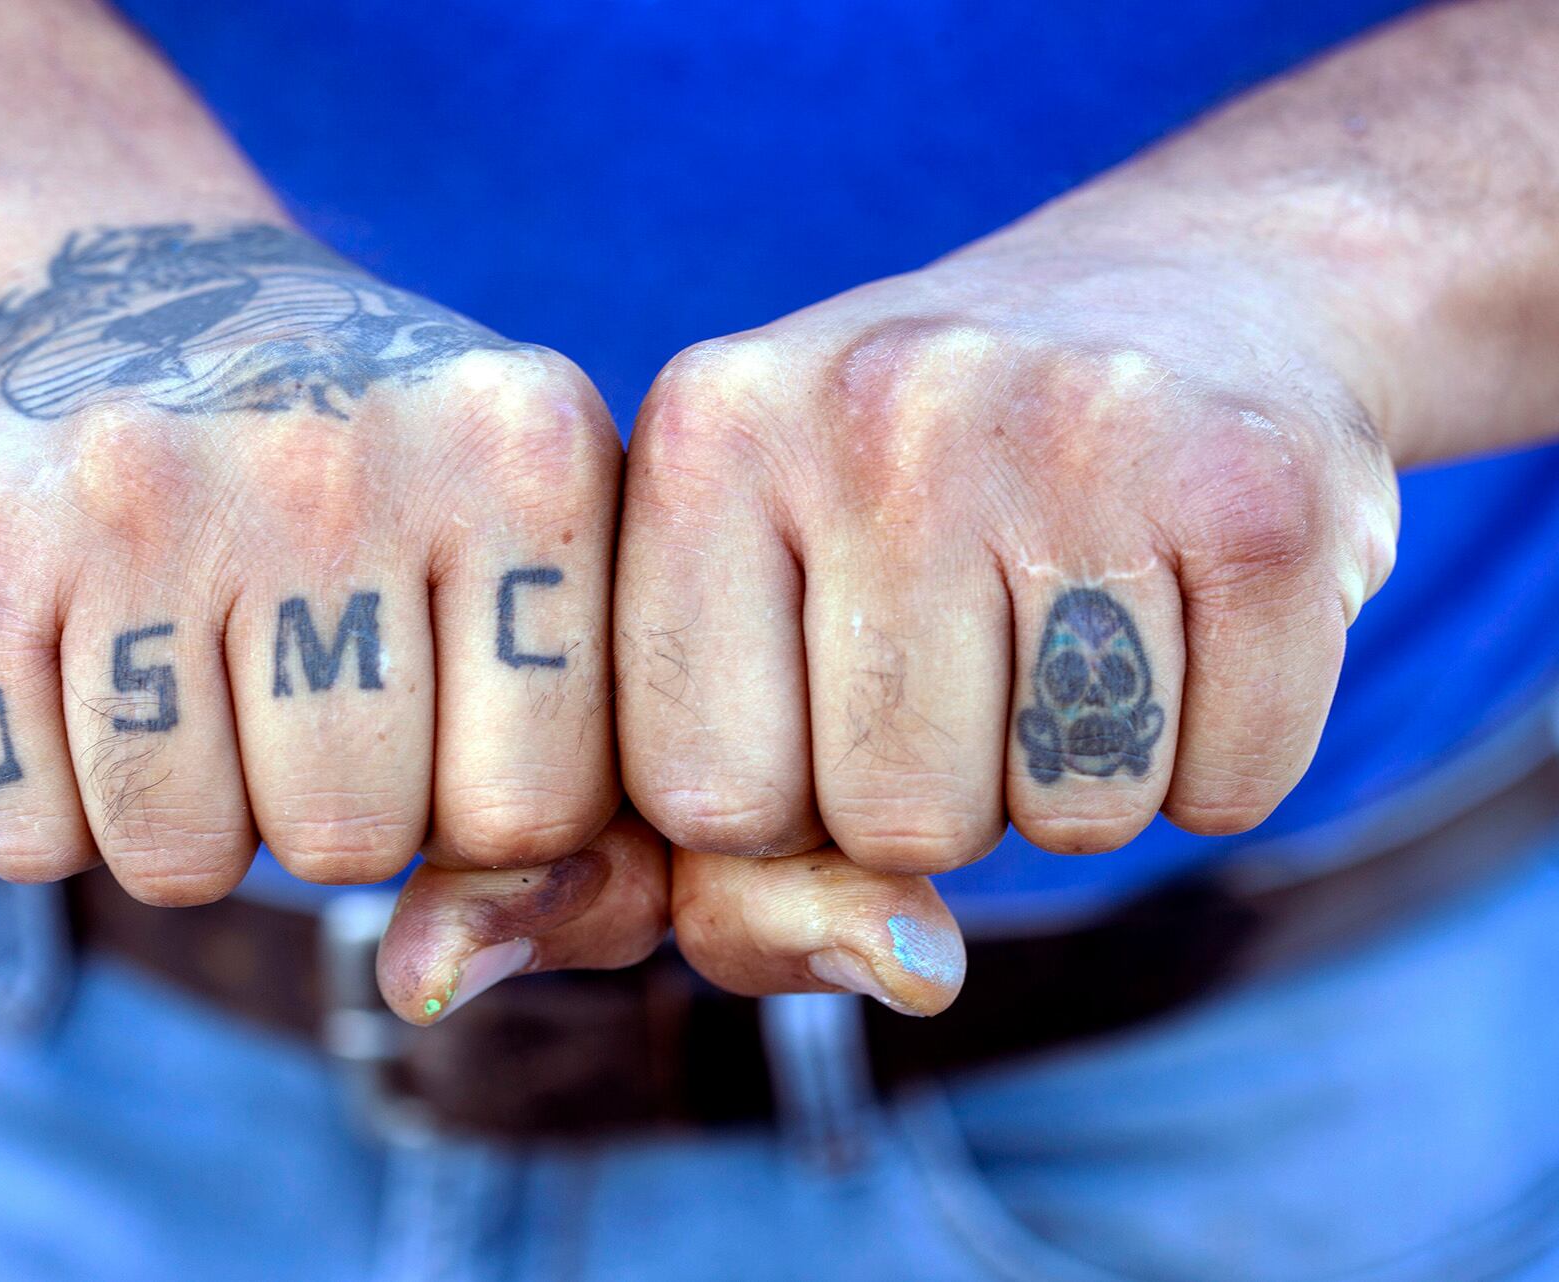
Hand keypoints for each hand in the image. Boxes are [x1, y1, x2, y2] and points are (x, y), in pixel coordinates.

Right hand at [0, 222, 620, 901]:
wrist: (143, 299)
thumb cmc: (382, 491)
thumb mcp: (524, 575)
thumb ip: (561, 813)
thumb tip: (427, 983)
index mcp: (528, 452)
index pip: (535, 816)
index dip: (478, 803)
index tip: (444, 704)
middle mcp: (339, 452)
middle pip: (349, 846)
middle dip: (330, 812)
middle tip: (299, 676)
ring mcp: (145, 487)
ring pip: (177, 864)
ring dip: (189, 819)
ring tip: (198, 670)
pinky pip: (25, 838)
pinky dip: (54, 807)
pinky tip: (86, 672)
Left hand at [613, 235, 1395, 990]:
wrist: (1183, 298)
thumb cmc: (916, 514)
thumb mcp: (769, 623)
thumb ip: (737, 861)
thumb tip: (906, 971)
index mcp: (708, 431)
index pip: (700, 800)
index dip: (776, 802)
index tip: (819, 694)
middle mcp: (880, 401)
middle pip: (890, 824)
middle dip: (934, 797)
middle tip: (972, 648)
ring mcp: (1082, 424)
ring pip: (1067, 824)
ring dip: (1075, 781)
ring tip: (1071, 618)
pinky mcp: (1266, 485)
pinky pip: (1228, 793)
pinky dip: (1214, 756)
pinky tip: (1183, 613)